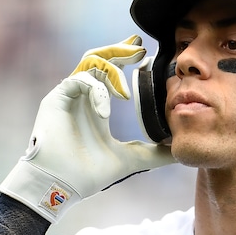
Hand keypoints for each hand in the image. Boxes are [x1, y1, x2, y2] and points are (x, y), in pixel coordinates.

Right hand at [0, 36, 175, 221]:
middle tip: (141, 48)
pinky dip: (97, 90)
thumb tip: (179, 152)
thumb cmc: (88, 175)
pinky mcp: (56, 99)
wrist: (60, 186)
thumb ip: (155, 154)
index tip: (145, 53)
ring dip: (112, 64)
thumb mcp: (132, 160)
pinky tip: (106, 111)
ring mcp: (68, 96)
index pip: (110, 71)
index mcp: (97, 105)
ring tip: (130, 70)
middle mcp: (82, 96)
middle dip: (121, 50)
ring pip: (89, 62)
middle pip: (100, 58)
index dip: (126, 58)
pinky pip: (79, 80)